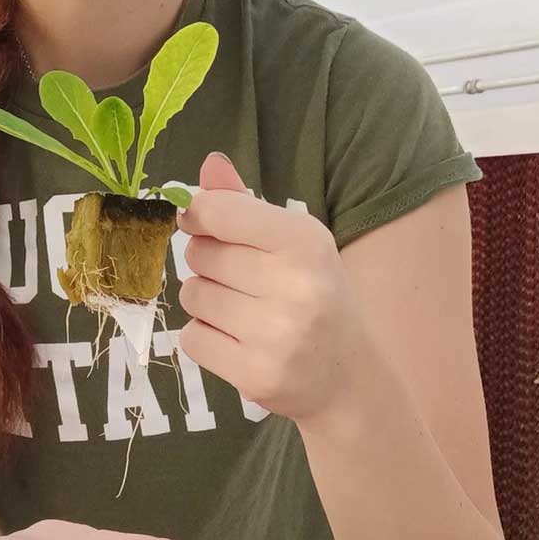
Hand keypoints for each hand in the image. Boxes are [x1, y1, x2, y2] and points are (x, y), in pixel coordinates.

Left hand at [174, 151, 370, 425]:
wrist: (347, 376)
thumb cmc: (315, 294)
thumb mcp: (293, 241)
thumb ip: (245, 202)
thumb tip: (210, 163)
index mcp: (305, 241)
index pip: (218, 211)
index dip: (198, 215)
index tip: (204, 224)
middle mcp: (295, 286)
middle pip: (199, 254)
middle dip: (208, 262)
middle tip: (241, 278)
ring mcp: (277, 335)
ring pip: (191, 295)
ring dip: (205, 300)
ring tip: (241, 310)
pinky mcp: (256, 375)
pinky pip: (191, 337)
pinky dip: (204, 336)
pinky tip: (237, 339)